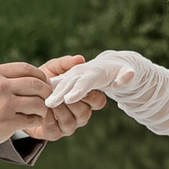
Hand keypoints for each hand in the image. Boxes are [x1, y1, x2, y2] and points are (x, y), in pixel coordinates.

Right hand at [0, 61, 51, 150]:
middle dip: (46, 91)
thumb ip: (3, 78)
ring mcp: (5, 105)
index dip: (40, 75)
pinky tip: (32, 120)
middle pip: (36, 84)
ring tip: (39, 111)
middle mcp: (1, 86)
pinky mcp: (9, 122)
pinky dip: (36, 120)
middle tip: (47, 97)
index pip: (26, 68)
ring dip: (43, 107)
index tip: (43, 82)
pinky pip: (33, 119)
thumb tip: (29, 78)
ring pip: (38, 102)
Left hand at [26, 54, 98, 140]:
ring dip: (59, 110)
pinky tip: (42, 109)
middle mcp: (79, 114)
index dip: (92, 96)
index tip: (80, 87)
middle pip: (84, 113)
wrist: (24, 96)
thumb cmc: (44, 82)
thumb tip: (79, 58)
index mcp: (84, 99)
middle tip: (62, 94)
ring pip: (70, 122)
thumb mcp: (53, 69)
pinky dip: (48, 118)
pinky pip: (54, 129)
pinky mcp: (53, 134)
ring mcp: (67, 126)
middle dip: (72, 103)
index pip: (98, 101)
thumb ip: (64, 64)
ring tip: (50, 100)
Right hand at [48, 49, 168, 137]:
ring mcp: (72, 74)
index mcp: (95, 72)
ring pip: (60, 84)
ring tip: (44, 105)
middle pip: (69, 84)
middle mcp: (81, 72)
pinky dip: (48, 90)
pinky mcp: (66, 77)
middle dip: (59, 94)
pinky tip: (40, 100)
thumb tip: (128, 76)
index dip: (78, 91)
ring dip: (51, 93)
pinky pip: (56, 83)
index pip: (86, 82)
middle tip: (49, 104)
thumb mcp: (127, 72)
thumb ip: (127, 76)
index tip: (69, 99)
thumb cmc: (120, 70)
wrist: (110, 63)